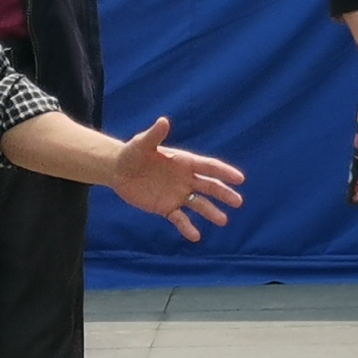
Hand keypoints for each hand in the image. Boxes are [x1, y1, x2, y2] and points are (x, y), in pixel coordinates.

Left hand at [109, 117, 242, 238]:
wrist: (118, 170)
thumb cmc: (132, 153)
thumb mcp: (142, 143)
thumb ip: (154, 135)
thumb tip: (163, 121)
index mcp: (184, 162)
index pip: (208, 167)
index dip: (224, 172)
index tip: (239, 179)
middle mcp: (185, 179)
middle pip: (209, 186)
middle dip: (224, 194)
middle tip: (238, 202)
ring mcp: (177, 194)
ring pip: (198, 204)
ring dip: (211, 212)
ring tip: (223, 221)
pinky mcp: (166, 208)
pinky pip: (179, 219)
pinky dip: (187, 227)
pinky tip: (195, 237)